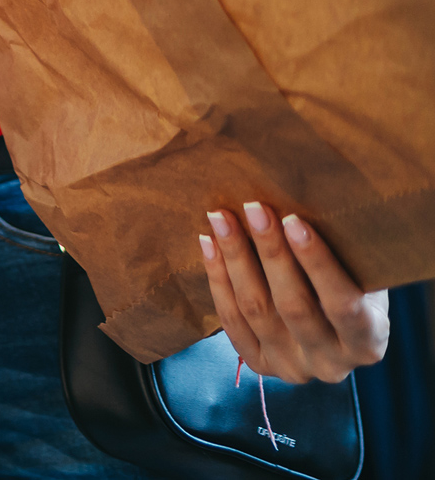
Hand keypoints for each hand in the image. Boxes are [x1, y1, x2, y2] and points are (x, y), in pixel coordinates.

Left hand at [201, 203, 388, 383]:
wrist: (333, 325)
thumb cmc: (351, 285)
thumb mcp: (360, 276)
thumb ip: (342, 257)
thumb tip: (302, 206)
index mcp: (367, 343)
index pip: (342, 304)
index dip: (317, 262)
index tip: (292, 220)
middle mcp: (330, 364)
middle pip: (293, 306)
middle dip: (270, 252)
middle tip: (252, 208)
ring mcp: (292, 368)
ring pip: (255, 311)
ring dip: (235, 258)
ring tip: (221, 218)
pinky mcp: (259, 364)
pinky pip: (231, 320)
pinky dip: (218, 279)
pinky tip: (208, 243)